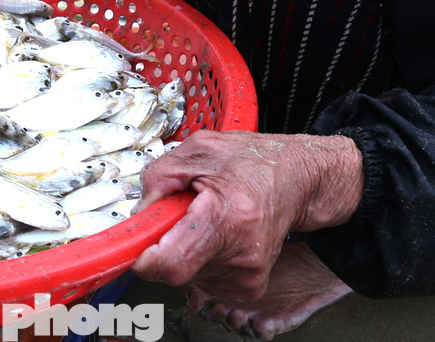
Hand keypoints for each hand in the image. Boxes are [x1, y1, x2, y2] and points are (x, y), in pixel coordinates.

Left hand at [131, 131, 362, 304]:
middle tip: (182, 214)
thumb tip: (137, 215)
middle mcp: (242, 253)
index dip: (146, 259)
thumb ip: (158, 177)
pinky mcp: (251, 286)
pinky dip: (201, 258)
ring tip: (207, 219)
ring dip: (186, 249)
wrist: (297, 178)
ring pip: (188, 276)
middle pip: (176, 270)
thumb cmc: (252, 162)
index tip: (137, 247)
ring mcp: (249, 274)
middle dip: (167, 243)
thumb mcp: (199, 149)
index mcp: (227, 217)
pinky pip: (205, 281)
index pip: (173, 263)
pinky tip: (217, 234)